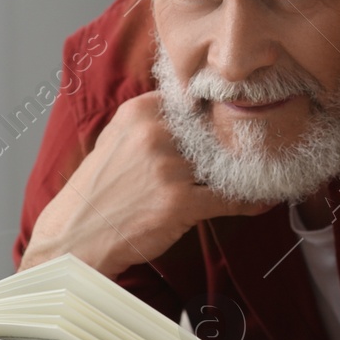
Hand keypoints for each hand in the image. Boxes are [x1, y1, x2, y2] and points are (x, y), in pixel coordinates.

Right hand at [21, 90, 272, 276]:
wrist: (76, 235)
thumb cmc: (100, 190)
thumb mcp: (118, 139)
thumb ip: (154, 120)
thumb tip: (197, 112)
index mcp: (140, 111)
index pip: (198, 104)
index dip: (222, 115)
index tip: (244, 120)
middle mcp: (154, 133)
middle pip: (216, 131)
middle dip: (237, 145)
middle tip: (262, 151)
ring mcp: (167, 167)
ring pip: (225, 163)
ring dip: (246, 173)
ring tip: (263, 177)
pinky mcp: (178, 201)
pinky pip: (228, 198)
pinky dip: (249, 202)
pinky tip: (261, 203)